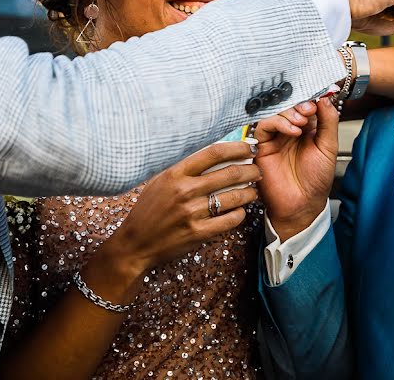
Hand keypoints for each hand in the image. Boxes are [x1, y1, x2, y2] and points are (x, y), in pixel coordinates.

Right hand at [98, 141, 260, 280]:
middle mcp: (184, 191)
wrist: (135, 244)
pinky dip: (240, 214)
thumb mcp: (161, 181)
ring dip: (250, 193)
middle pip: (230, 173)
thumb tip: (216, 155)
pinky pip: (230, 220)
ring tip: (253, 191)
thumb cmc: (149, 209)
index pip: (214, 153)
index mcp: (175, 174)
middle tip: (258, 171)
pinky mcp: (198, 233)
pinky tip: (240, 211)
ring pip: (234, 197)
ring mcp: (192, 213)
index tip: (250, 148)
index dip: (237, 148)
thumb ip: (185, 168)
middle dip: (251, 170)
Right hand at [254, 99, 338, 240]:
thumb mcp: (328, 148)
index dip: (310, 100)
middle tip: (309, 109)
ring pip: (276, 113)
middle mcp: (290, 131)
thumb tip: (325, 98)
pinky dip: (278, 123)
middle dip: (299, 105)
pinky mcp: (262, 146)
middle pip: (289, 107)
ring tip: (302, 122)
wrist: (302, 205)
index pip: (306, 106)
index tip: (318, 100)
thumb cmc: (316, 181)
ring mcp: (276, 137)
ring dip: (289, 113)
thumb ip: (328, 122)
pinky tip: (292, 131)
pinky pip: (264, 126)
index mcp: (308, 129)